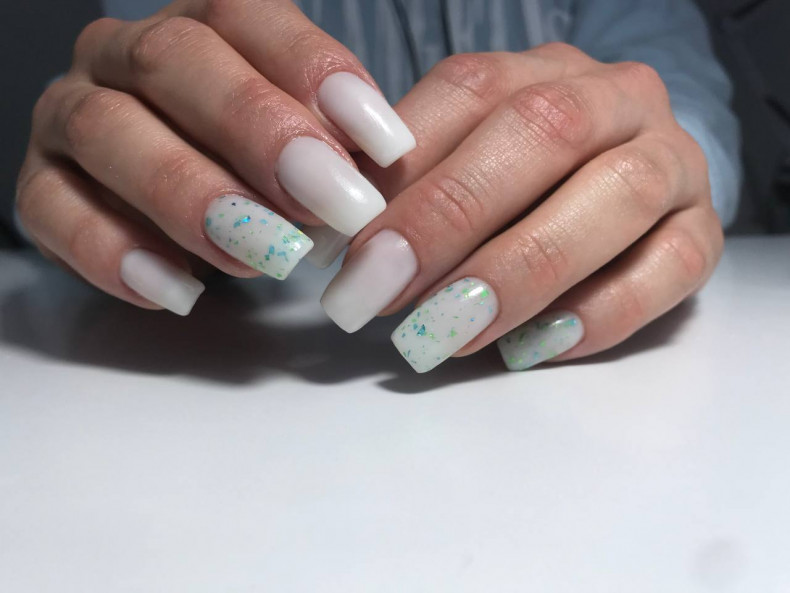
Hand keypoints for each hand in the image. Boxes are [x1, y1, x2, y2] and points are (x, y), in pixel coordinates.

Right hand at [16, 0, 413, 314]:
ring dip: (190, 195)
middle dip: (255, 132)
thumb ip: (334, 144)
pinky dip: (115, 254)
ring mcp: (71, 115)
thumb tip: (380, 169)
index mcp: (198, 28)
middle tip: (327, 201)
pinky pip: (52, 211)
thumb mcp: (305, 146)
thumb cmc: (253, 170)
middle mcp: (124, 55)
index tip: (381, 142)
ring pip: (105, 131)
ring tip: (265, 254)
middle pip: (171, 61)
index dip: (311, 70)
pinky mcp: (40, 186)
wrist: (171, 210)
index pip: (243, 13)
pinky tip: (181, 292)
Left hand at [320, 43, 722, 372]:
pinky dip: (598, 314)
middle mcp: (616, 99)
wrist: (629, 191)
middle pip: (544, 131)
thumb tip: (339, 242)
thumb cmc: (521, 188)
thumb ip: (407, 189)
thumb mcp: (460, 167)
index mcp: (542, 69)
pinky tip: (528, 349)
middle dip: (451, 217)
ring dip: (521, 269)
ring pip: (616, 194)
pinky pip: (672, 267)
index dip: (402, 169)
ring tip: (447, 331)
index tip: (346, 248)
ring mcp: (673, 161)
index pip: (469, 90)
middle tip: (382, 293)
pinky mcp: (704, 232)